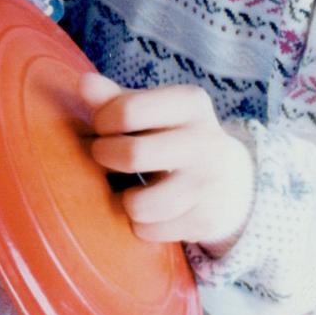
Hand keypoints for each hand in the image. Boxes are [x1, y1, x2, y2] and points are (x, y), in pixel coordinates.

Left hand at [81, 72, 255, 247]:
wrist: (230, 179)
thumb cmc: (171, 135)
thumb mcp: (150, 109)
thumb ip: (115, 98)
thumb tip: (85, 84)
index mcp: (189, 103)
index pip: (128, 110)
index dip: (103, 121)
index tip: (104, 127)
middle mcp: (205, 140)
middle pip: (133, 155)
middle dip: (105, 156)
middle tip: (105, 156)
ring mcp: (208, 183)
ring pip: (140, 204)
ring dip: (122, 199)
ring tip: (126, 189)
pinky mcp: (206, 220)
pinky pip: (149, 231)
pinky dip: (138, 225)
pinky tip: (147, 211)